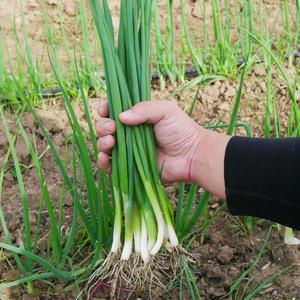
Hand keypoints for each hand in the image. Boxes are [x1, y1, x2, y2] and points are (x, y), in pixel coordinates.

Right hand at [95, 100, 229, 198]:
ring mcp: (129, 150)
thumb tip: (120, 116)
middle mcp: (130, 133)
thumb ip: (143, 109)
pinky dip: (103, 162)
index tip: (105, 110)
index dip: (105, 109)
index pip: (114, 111)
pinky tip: (105, 158)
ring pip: (105, 146)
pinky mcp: (130, 167)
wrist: (192, 156)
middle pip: (106, 128)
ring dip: (101, 142)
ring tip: (111, 141)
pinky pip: (110, 166)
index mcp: (137, 117)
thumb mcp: (165, 111)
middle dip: (103, 127)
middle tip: (112, 128)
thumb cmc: (181, 130)